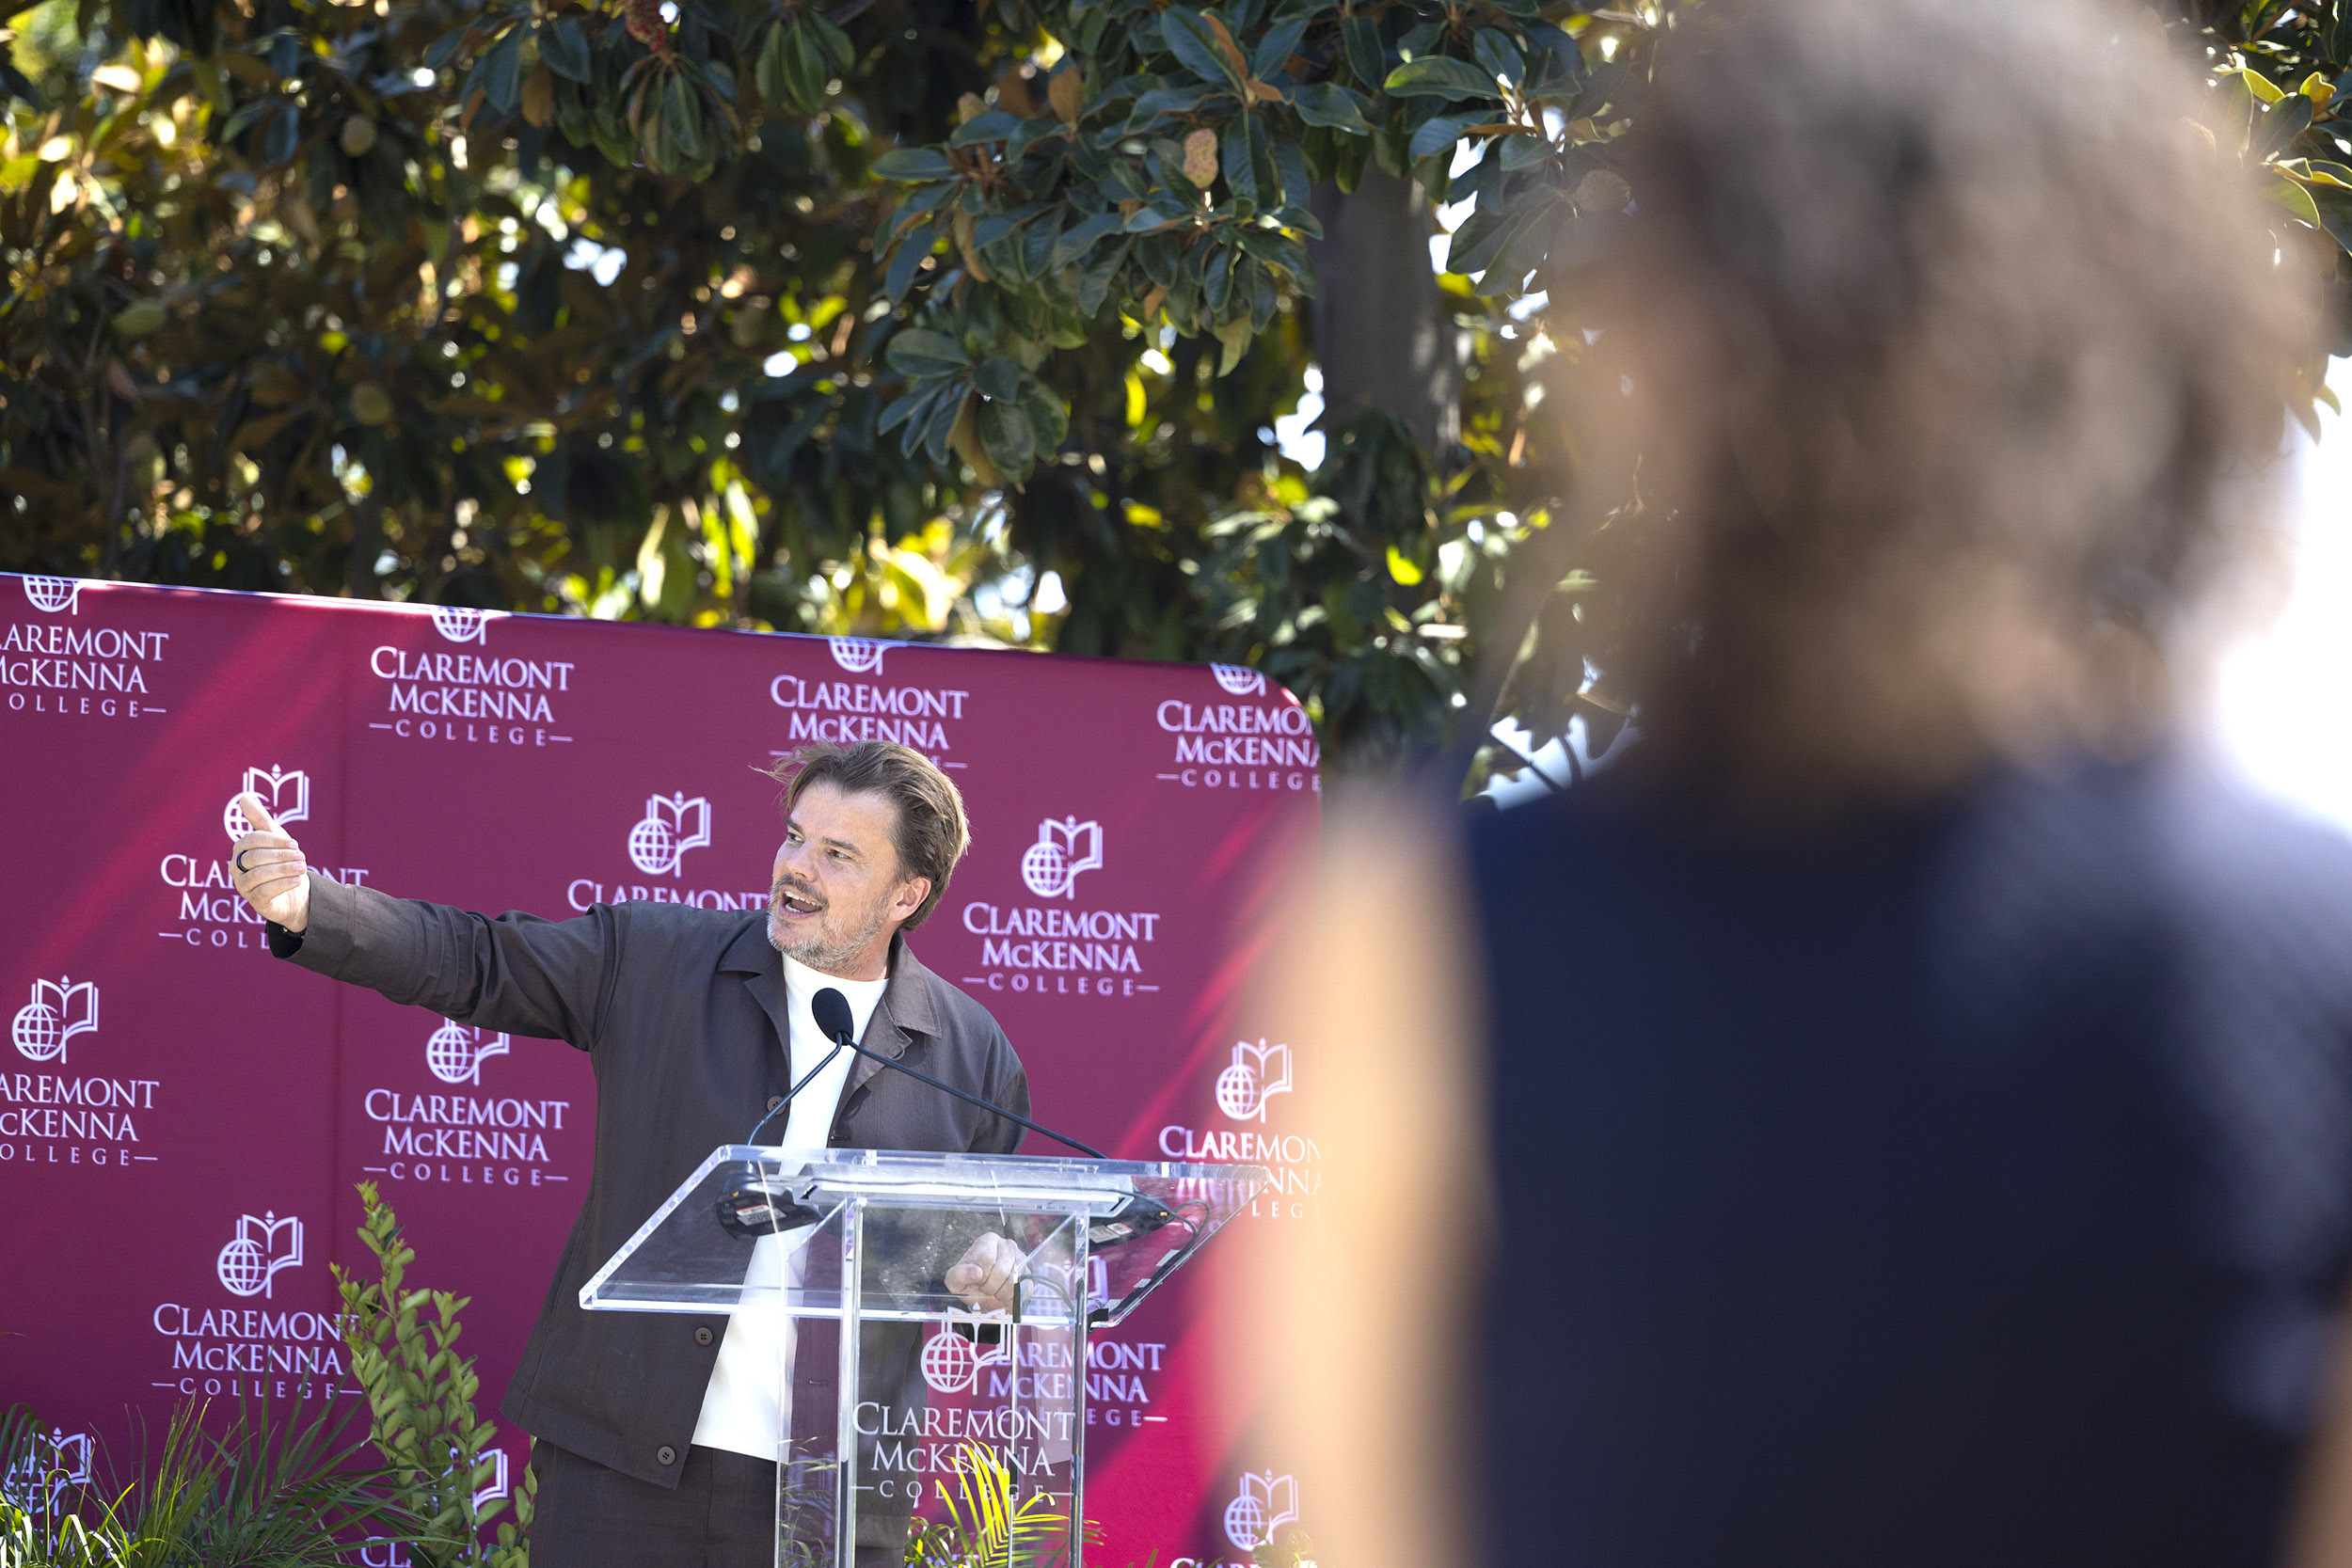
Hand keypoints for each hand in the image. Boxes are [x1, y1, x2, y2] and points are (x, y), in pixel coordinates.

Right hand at [229, 792, 310, 932]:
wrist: (296, 892)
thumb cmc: (282, 861)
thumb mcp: (276, 838)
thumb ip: (260, 819)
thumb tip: (244, 797)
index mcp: (240, 850)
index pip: (252, 841)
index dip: (273, 840)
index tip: (294, 843)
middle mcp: (237, 868)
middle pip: (255, 858)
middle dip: (281, 856)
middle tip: (302, 856)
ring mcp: (243, 886)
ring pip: (259, 875)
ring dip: (283, 869)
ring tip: (302, 867)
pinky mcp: (254, 902)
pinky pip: (264, 892)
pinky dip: (283, 884)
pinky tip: (297, 880)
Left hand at [944, 1232, 1023, 1313]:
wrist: (982, 1294)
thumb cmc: (969, 1284)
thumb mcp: (955, 1281)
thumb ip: (960, 1275)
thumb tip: (976, 1272)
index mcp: (988, 1241)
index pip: (987, 1258)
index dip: (981, 1276)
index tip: (977, 1281)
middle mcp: (1007, 1245)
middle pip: (1002, 1271)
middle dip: (990, 1287)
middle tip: (985, 1289)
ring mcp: (1021, 1258)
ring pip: (1014, 1281)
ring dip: (1001, 1294)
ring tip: (994, 1292)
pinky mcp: (1028, 1273)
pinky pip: (1024, 1289)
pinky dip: (1013, 1298)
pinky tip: (1004, 1297)